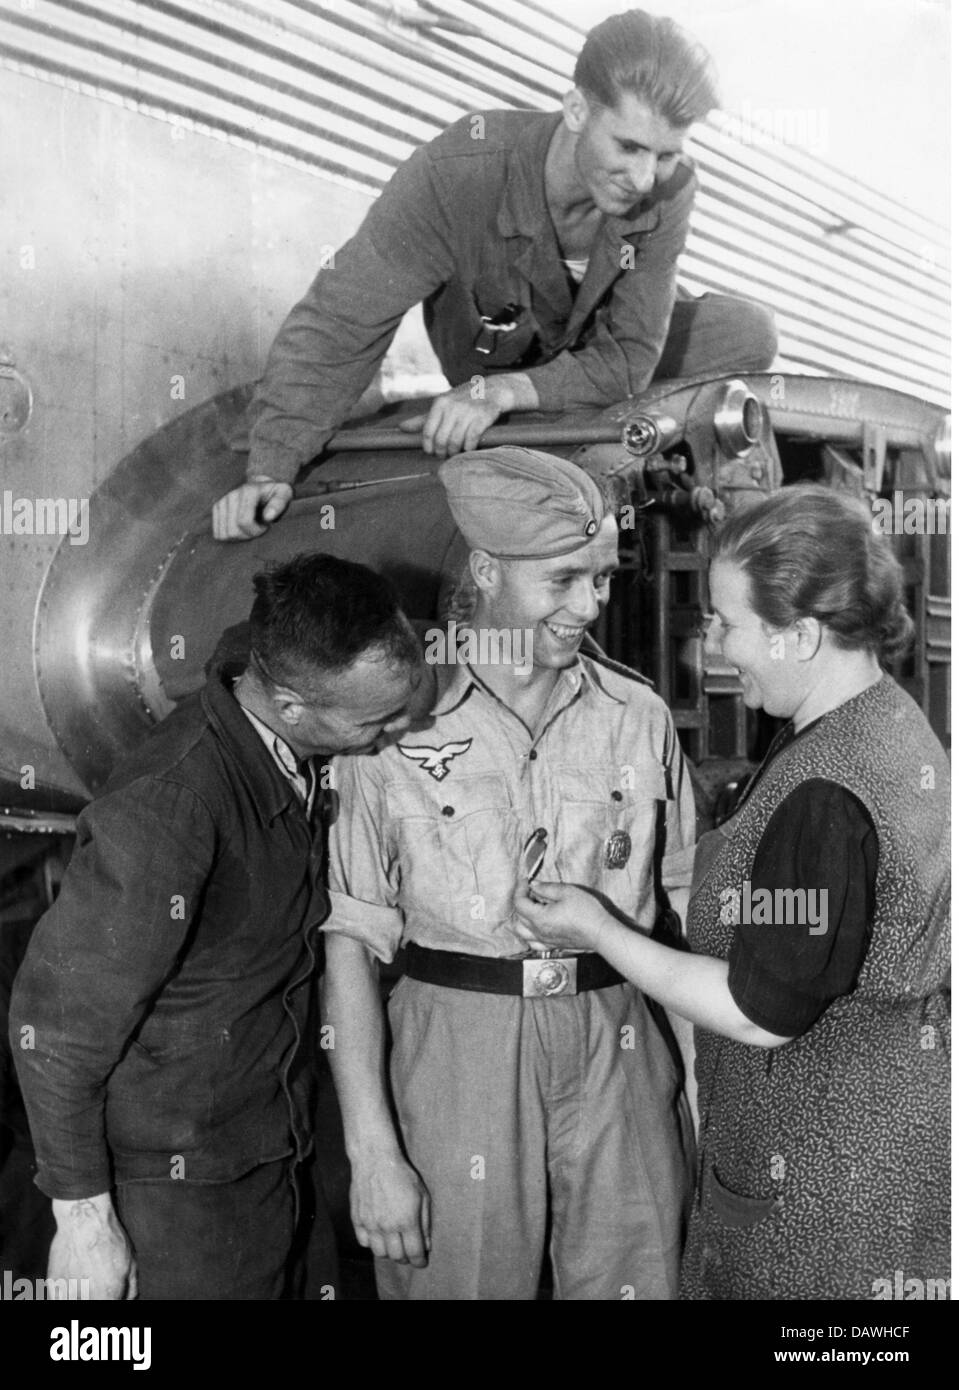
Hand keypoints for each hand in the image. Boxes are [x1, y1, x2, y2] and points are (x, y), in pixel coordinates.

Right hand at [49, 1194, 137, 1298]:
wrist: (84, 1220)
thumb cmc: (109, 1239)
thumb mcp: (130, 1261)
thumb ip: (130, 1287)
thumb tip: (129, 1299)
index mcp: (108, 1296)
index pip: (110, 1309)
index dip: (113, 1301)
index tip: (113, 1296)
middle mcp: (86, 1299)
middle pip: (92, 1306)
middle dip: (98, 1298)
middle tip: (99, 1286)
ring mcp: (67, 1293)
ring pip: (74, 1304)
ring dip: (81, 1298)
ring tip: (86, 1284)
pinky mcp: (53, 1285)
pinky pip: (59, 1300)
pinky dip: (66, 1295)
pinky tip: (74, 1282)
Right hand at [211, 477, 293, 539]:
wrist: (262, 487)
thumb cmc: (275, 494)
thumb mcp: (284, 494)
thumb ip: (279, 504)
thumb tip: (268, 517)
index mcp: (248, 491)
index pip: (244, 522)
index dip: (256, 531)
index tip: (266, 526)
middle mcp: (232, 495)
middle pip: (232, 531)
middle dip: (247, 535)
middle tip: (258, 528)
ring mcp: (222, 501)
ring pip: (223, 534)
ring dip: (239, 537)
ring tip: (250, 527)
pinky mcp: (216, 508)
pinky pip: (217, 533)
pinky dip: (230, 536)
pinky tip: (240, 528)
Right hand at [349, 1151, 430, 1266]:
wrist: (375, 1159)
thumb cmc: (402, 1174)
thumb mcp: (422, 1194)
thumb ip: (425, 1222)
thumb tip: (427, 1244)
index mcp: (407, 1220)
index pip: (414, 1253)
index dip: (420, 1261)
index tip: (422, 1261)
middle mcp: (387, 1226)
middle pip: (397, 1256)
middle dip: (406, 1258)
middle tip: (409, 1252)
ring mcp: (370, 1224)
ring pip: (380, 1253)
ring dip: (389, 1252)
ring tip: (394, 1244)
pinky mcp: (357, 1219)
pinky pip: (364, 1242)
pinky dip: (372, 1243)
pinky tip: (379, 1234)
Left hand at [399, 382, 505, 456]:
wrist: (494, 388)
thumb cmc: (465, 399)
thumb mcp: (443, 404)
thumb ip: (423, 418)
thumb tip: (401, 428)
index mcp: (441, 403)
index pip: (428, 432)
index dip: (429, 447)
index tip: (432, 452)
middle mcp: (453, 406)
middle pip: (441, 439)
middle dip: (442, 452)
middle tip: (445, 455)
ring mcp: (469, 411)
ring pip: (456, 441)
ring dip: (455, 452)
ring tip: (456, 453)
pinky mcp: (483, 417)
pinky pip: (472, 439)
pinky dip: (469, 448)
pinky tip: (469, 448)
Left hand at [513, 880, 610, 952]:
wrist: (600, 933)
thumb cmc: (586, 912)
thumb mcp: (567, 892)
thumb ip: (546, 888)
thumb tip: (534, 885)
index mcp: (539, 918)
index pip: (519, 903)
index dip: (520, 889)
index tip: (526, 881)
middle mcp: (538, 931)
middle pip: (518, 916)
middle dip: (521, 901)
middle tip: (531, 891)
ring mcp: (545, 940)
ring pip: (521, 932)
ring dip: (521, 918)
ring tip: (531, 908)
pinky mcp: (552, 946)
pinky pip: (532, 943)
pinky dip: (529, 934)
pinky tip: (535, 927)